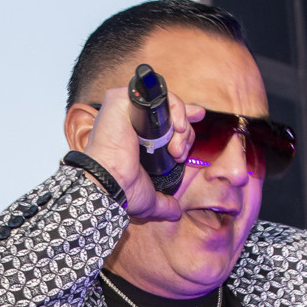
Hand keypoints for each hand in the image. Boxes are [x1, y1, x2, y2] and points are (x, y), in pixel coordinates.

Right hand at [79, 86, 203, 220]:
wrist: (109, 183)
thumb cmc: (121, 189)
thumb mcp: (149, 197)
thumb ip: (164, 203)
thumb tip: (175, 212)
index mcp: (137, 138)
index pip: (165, 122)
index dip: (183, 120)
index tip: (198, 118)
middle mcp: (131, 120)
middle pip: (170, 114)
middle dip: (184, 133)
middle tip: (180, 153)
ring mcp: (126, 108)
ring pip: (166, 103)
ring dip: (181, 124)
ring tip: (178, 147)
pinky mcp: (122, 99)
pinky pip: (156, 94)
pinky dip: (173, 107)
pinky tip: (177, 126)